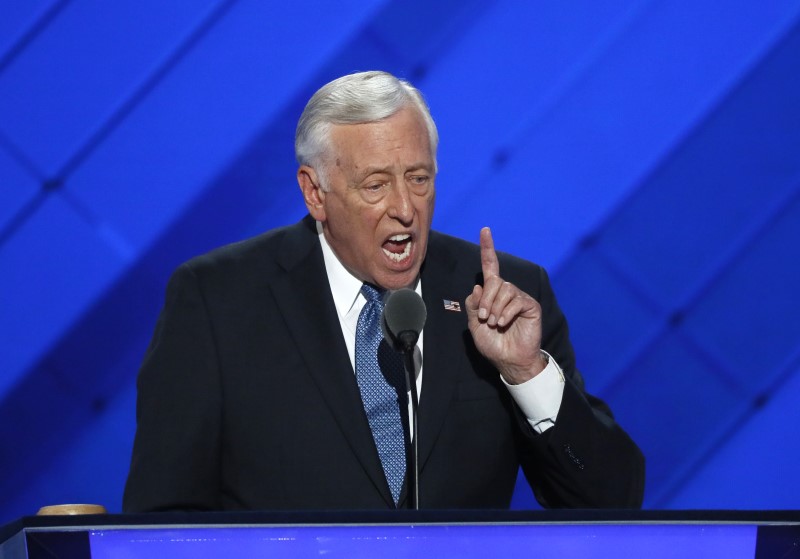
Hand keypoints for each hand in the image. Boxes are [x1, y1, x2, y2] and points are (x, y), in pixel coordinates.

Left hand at [465, 228, 545, 383]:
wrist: (509, 360)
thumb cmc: (493, 343)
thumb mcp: (474, 325)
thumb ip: (473, 305)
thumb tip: (478, 286)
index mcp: (492, 294)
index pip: (490, 267)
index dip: (487, 248)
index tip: (485, 230)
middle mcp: (506, 292)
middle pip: (494, 281)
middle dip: (486, 299)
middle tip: (485, 318)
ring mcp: (519, 298)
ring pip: (504, 290)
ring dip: (495, 308)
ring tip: (495, 323)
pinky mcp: (530, 306)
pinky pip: (516, 301)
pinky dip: (506, 313)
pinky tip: (504, 323)